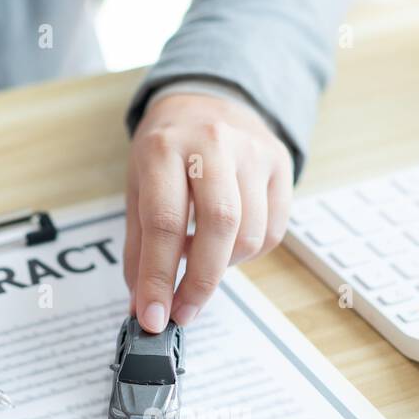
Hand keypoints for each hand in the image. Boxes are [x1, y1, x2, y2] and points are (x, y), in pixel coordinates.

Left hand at [124, 92, 292, 332]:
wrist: (206, 101)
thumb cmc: (167, 152)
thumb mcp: (138, 189)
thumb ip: (139, 249)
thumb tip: (142, 306)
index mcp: (165, 148)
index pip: (164, 222)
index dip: (159, 278)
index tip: (153, 317)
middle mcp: (212, 143)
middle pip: (218, 226)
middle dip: (200, 282)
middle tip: (183, 311)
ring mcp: (252, 151)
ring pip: (249, 234)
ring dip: (223, 266)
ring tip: (201, 260)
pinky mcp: (280, 164)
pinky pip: (272, 231)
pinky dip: (247, 253)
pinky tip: (226, 244)